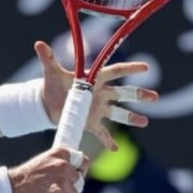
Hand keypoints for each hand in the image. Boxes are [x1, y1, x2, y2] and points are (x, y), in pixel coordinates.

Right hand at [8, 146, 88, 192]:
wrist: (10, 190)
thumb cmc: (24, 179)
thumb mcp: (43, 164)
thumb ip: (59, 166)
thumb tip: (76, 174)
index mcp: (59, 153)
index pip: (82, 161)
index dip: (79, 171)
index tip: (73, 178)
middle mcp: (63, 164)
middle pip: (79, 181)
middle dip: (70, 188)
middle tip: (54, 192)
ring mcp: (63, 180)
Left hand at [35, 40, 159, 149]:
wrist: (47, 104)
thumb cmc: (52, 85)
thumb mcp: (51, 72)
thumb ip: (48, 59)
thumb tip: (38, 44)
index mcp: (94, 79)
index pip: (115, 71)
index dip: (130, 69)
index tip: (146, 68)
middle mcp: (100, 93)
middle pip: (123, 93)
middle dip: (139, 95)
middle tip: (154, 97)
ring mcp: (97, 108)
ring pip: (118, 113)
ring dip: (132, 118)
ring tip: (145, 122)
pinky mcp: (90, 122)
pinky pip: (101, 132)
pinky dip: (107, 140)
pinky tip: (114, 148)